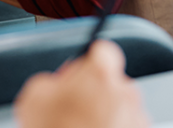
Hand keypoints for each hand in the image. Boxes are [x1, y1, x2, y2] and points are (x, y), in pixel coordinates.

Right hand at [14, 41, 149, 127]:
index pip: (104, 51)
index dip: (90, 61)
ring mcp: (137, 119)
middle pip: (112, 82)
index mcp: (101, 74)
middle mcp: (125, 93)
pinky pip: (128, 127)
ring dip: (106, 115)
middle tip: (75, 108)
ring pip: (122, 107)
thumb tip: (55, 85)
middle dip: (96, 92)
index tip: (82, 72)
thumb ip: (51, 80)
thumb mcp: (34, 97)